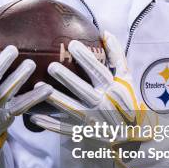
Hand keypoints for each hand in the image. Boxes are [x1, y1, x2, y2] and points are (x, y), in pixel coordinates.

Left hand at [31, 30, 156, 167]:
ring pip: (72, 110)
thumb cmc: (128, 101)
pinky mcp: (86, 133)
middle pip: (83, 90)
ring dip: (56, 100)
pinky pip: (66, 129)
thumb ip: (117, 56)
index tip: (71, 44)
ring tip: (38, 89)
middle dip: (67, 78)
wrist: (134, 134)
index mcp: (114, 90)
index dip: (86, 58)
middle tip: (51, 66)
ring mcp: (94, 120)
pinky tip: (34, 118)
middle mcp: (104, 104)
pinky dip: (51, 125)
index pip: (99, 71)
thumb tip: (106, 33)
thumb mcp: (127, 78)